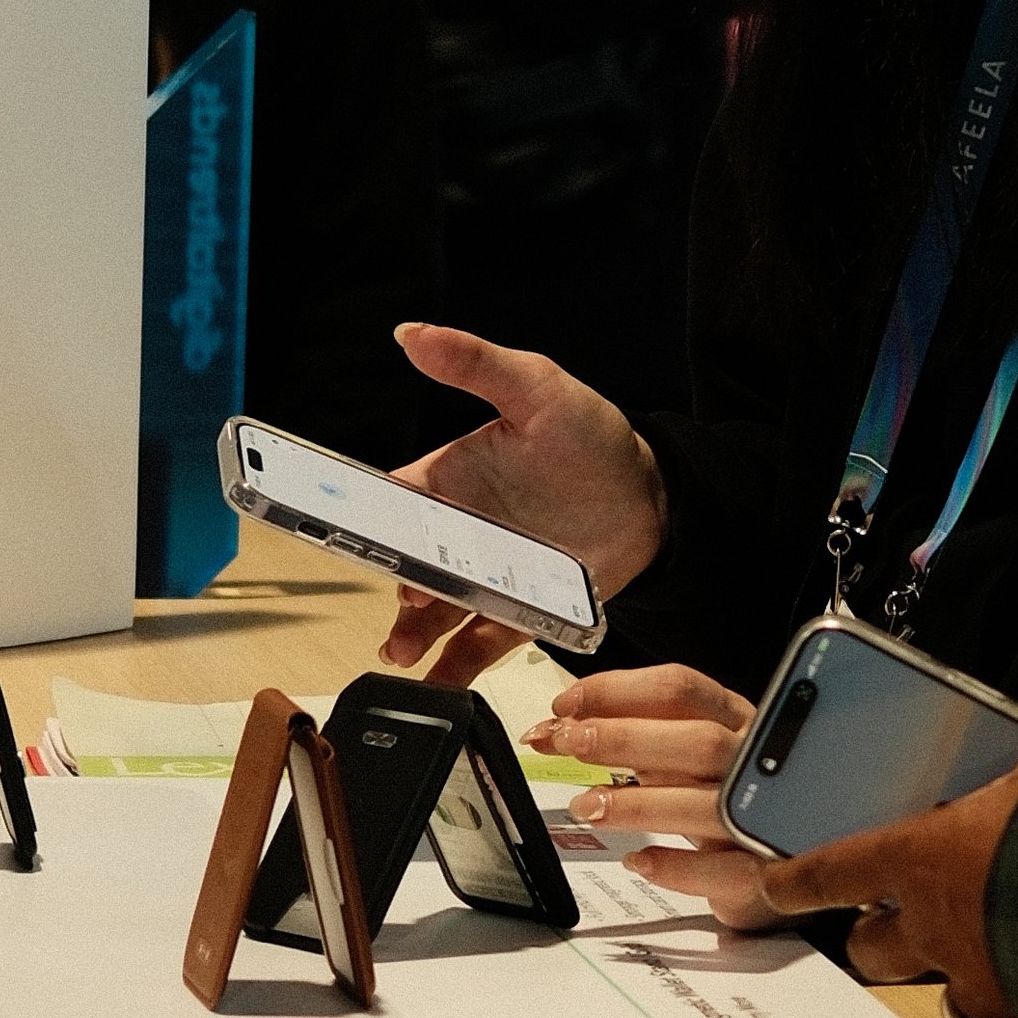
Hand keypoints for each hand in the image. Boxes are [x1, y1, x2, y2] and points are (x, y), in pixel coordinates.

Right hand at [379, 323, 668, 680]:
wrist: (654, 501)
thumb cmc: (594, 438)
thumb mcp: (536, 388)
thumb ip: (475, 363)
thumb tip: (412, 332)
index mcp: (449, 478)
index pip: (394, 500)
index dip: (376, 522)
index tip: (363, 537)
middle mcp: (460, 532)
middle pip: (409, 564)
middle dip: (398, 586)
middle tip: (405, 601)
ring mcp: (487, 575)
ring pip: (435, 609)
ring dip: (414, 632)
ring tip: (405, 652)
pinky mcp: (518, 610)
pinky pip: (478, 642)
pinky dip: (455, 665)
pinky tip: (438, 685)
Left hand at [524, 661, 782, 929]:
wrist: (801, 856)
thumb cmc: (728, 796)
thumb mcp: (686, 755)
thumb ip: (631, 739)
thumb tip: (555, 727)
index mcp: (735, 720)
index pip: (680, 689)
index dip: (618, 691)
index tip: (566, 706)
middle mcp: (753, 763)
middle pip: (698, 740)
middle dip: (625, 737)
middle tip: (567, 742)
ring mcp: (765, 817)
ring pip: (709, 804)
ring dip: (640, 804)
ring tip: (586, 806)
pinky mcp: (769, 872)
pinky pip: (726, 872)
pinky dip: (679, 866)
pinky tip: (639, 861)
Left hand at [756, 676, 1017, 1017]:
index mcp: (921, 858)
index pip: (833, 871)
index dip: (796, 880)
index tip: (774, 885)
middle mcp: (934, 924)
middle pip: (871, 949)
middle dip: (872, 940)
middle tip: (883, 925)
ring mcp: (976, 973)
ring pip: (934, 992)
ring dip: (941, 979)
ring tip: (961, 968)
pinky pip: (1005, 1014)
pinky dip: (1013, 1001)